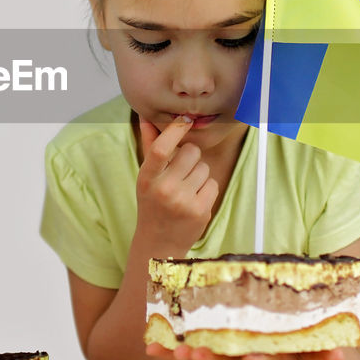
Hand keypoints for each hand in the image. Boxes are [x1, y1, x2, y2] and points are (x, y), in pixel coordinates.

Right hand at [135, 116, 218, 254]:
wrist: (159, 243)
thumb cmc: (152, 203)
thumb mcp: (146, 177)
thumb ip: (149, 146)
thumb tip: (146, 116)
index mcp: (147, 178)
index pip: (161, 149)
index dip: (175, 130)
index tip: (184, 119)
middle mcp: (164, 189)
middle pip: (191, 152)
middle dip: (190, 156)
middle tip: (181, 169)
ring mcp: (183, 201)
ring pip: (204, 168)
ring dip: (199, 173)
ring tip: (186, 188)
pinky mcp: (200, 211)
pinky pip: (213, 183)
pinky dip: (206, 188)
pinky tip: (194, 199)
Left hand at [144, 342, 343, 359]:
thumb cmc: (297, 359)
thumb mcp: (314, 359)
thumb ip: (324, 356)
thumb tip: (340, 355)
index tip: (253, 359)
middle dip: (211, 358)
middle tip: (197, 352)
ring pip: (205, 359)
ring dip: (186, 355)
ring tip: (172, 349)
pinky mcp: (213, 355)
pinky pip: (188, 354)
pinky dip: (169, 352)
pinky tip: (151, 347)